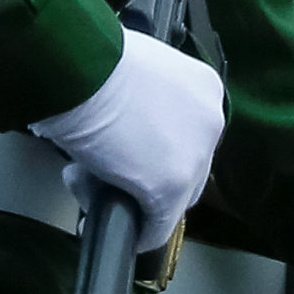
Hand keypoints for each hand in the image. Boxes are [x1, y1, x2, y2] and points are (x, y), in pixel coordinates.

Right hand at [30, 28, 220, 244]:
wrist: (83, 68)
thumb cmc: (96, 60)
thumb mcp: (138, 69)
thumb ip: (145, 98)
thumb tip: (126, 127)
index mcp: (204, 88)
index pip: (189, 134)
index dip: (155, 148)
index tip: (129, 152)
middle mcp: (210, 122)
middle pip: (187, 167)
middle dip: (148, 174)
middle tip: (109, 172)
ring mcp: (194, 157)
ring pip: (174, 199)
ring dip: (137, 200)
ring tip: (96, 188)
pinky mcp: (170, 188)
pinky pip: (158, 227)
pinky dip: (137, 233)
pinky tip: (111, 227)